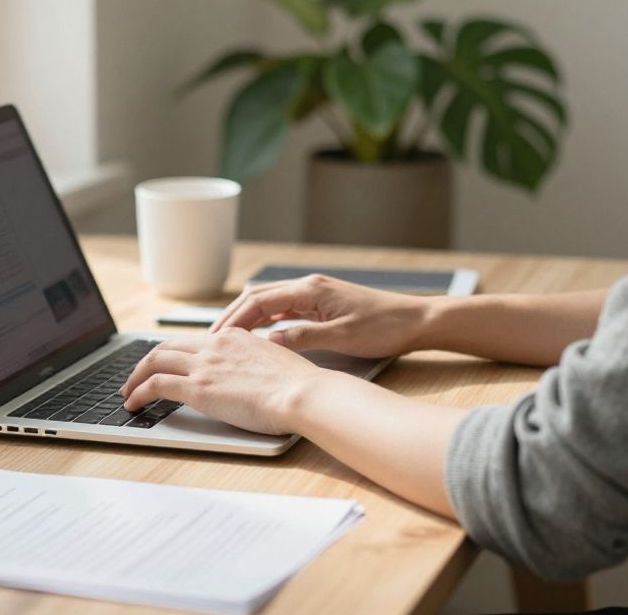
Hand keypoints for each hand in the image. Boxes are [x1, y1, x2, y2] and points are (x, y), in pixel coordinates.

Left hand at [118, 329, 329, 435]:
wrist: (303, 393)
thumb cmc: (299, 386)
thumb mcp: (275, 363)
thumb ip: (256, 364)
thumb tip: (251, 376)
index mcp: (234, 337)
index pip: (192, 341)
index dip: (174, 354)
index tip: (165, 365)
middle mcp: (215, 345)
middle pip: (167, 346)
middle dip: (147, 362)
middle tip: (138, 377)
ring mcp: (204, 364)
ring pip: (154, 361)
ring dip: (135, 377)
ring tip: (128, 393)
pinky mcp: (197, 387)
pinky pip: (155, 384)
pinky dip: (138, 392)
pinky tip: (133, 404)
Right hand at [210, 274, 435, 357]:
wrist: (416, 320)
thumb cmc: (384, 328)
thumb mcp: (343, 338)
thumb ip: (304, 338)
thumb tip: (269, 342)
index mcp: (310, 290)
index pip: (259, 301)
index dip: (234, 320)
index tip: (215, 338)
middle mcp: (309, 286)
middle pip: (257, 297)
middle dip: (232, 317)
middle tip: (211, 340)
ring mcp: (315, 293)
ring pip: (269, 301)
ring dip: (247, 318)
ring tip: (228, 340)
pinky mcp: (322, 303)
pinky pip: (284, 308)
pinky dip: (266, 320)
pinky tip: (259, 337)